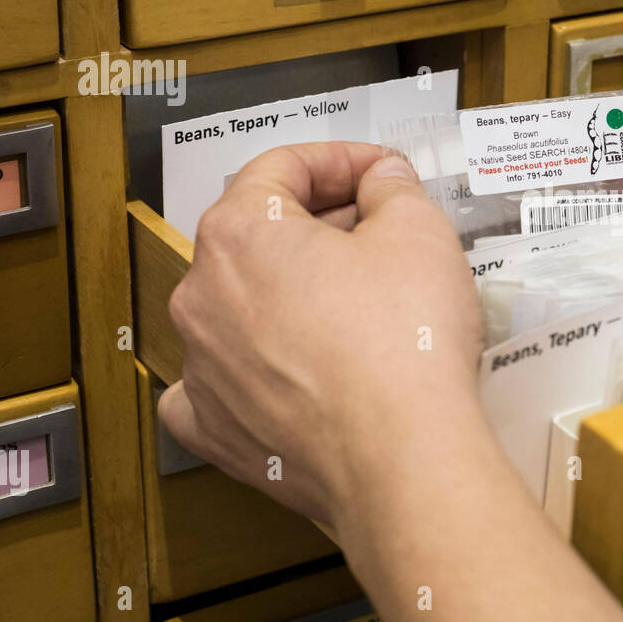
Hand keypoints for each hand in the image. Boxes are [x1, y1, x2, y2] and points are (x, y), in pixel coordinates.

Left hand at [158, 143, 484, 531]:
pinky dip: (254, 368)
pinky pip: (221, 383)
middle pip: (258, 234)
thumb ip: (393, 189)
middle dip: (322, 225)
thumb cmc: (404, 349)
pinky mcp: (219, 428)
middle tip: (382, 234)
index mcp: (240, 233)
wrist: (403, 459)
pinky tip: (290, 368)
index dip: (342, 161)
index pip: (282, 167)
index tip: (379, 174)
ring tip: (360, 304)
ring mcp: (204, 368)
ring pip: (241, 306)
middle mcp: (203, 297)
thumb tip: (382, 182)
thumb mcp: (419, 232)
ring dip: (293, 293)